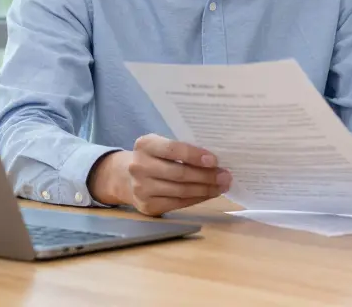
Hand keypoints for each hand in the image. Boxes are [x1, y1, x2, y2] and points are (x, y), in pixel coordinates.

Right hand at [89, 134, 230, 215]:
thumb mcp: (161, 146)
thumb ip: (181, 149)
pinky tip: (209, 194)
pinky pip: (178, 203)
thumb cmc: (154, 158)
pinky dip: (197, 198)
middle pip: (179, 173)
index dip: (194, 155)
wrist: (126, 178)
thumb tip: (216, 160)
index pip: (173, 149)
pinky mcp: (147, 206)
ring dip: (205, 189)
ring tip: (222, 185)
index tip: (214, 160)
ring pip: (181, 191)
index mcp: (145, 144)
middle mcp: (139, 166)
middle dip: (206, 176)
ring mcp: (141, 189)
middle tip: (225, 175)